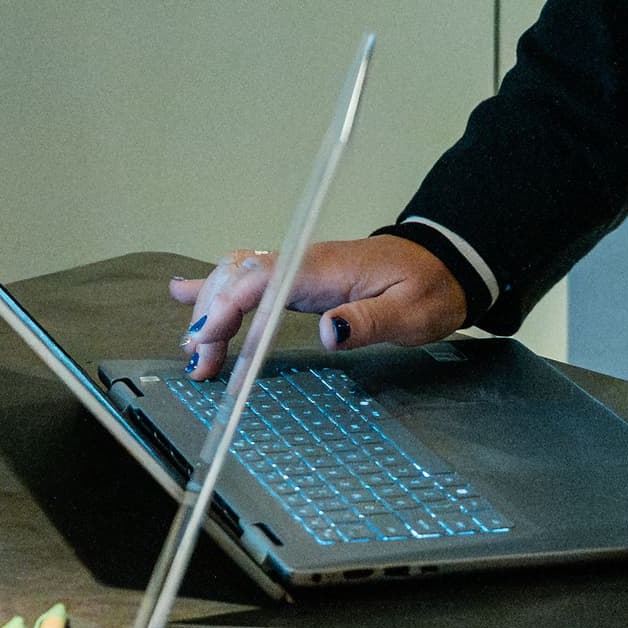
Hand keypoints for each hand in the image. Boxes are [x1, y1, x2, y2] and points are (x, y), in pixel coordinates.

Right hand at [166, 235, 464, 381]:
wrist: (443, 262)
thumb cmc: (428, 288)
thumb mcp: (411, 312)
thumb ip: (369, 321)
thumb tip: (329, 331)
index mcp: (325, 269)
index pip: (264, 282)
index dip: (231, 310)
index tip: (212, 345)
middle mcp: (303, 262)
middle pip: (239, 280)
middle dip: (212, 319)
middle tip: (200, 365)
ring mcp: (298, 267)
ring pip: (236, 278)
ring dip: (210, 310)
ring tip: (193, 351)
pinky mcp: (298, 276)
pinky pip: (249, 276)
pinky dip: (215, 286)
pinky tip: (183, 292)